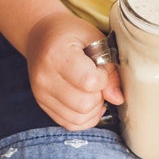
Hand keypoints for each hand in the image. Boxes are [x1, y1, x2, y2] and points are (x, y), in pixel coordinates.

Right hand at [25, 12, 123, 130]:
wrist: (41, 35)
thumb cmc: (71, 34)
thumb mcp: (94, 39)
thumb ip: (109, 67)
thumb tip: (118, 99)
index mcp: (56, 54)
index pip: (89, 82)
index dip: (103, 78)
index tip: (100, 68)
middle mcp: (44, 77)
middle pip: (84, 104)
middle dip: (99, 95)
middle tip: (98, 81)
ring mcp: (41, 94)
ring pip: (77, 119)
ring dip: (93, 109)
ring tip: (93, 91)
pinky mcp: (42, 105)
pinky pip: (69, 124)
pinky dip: (85, 118)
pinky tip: (89, 102)